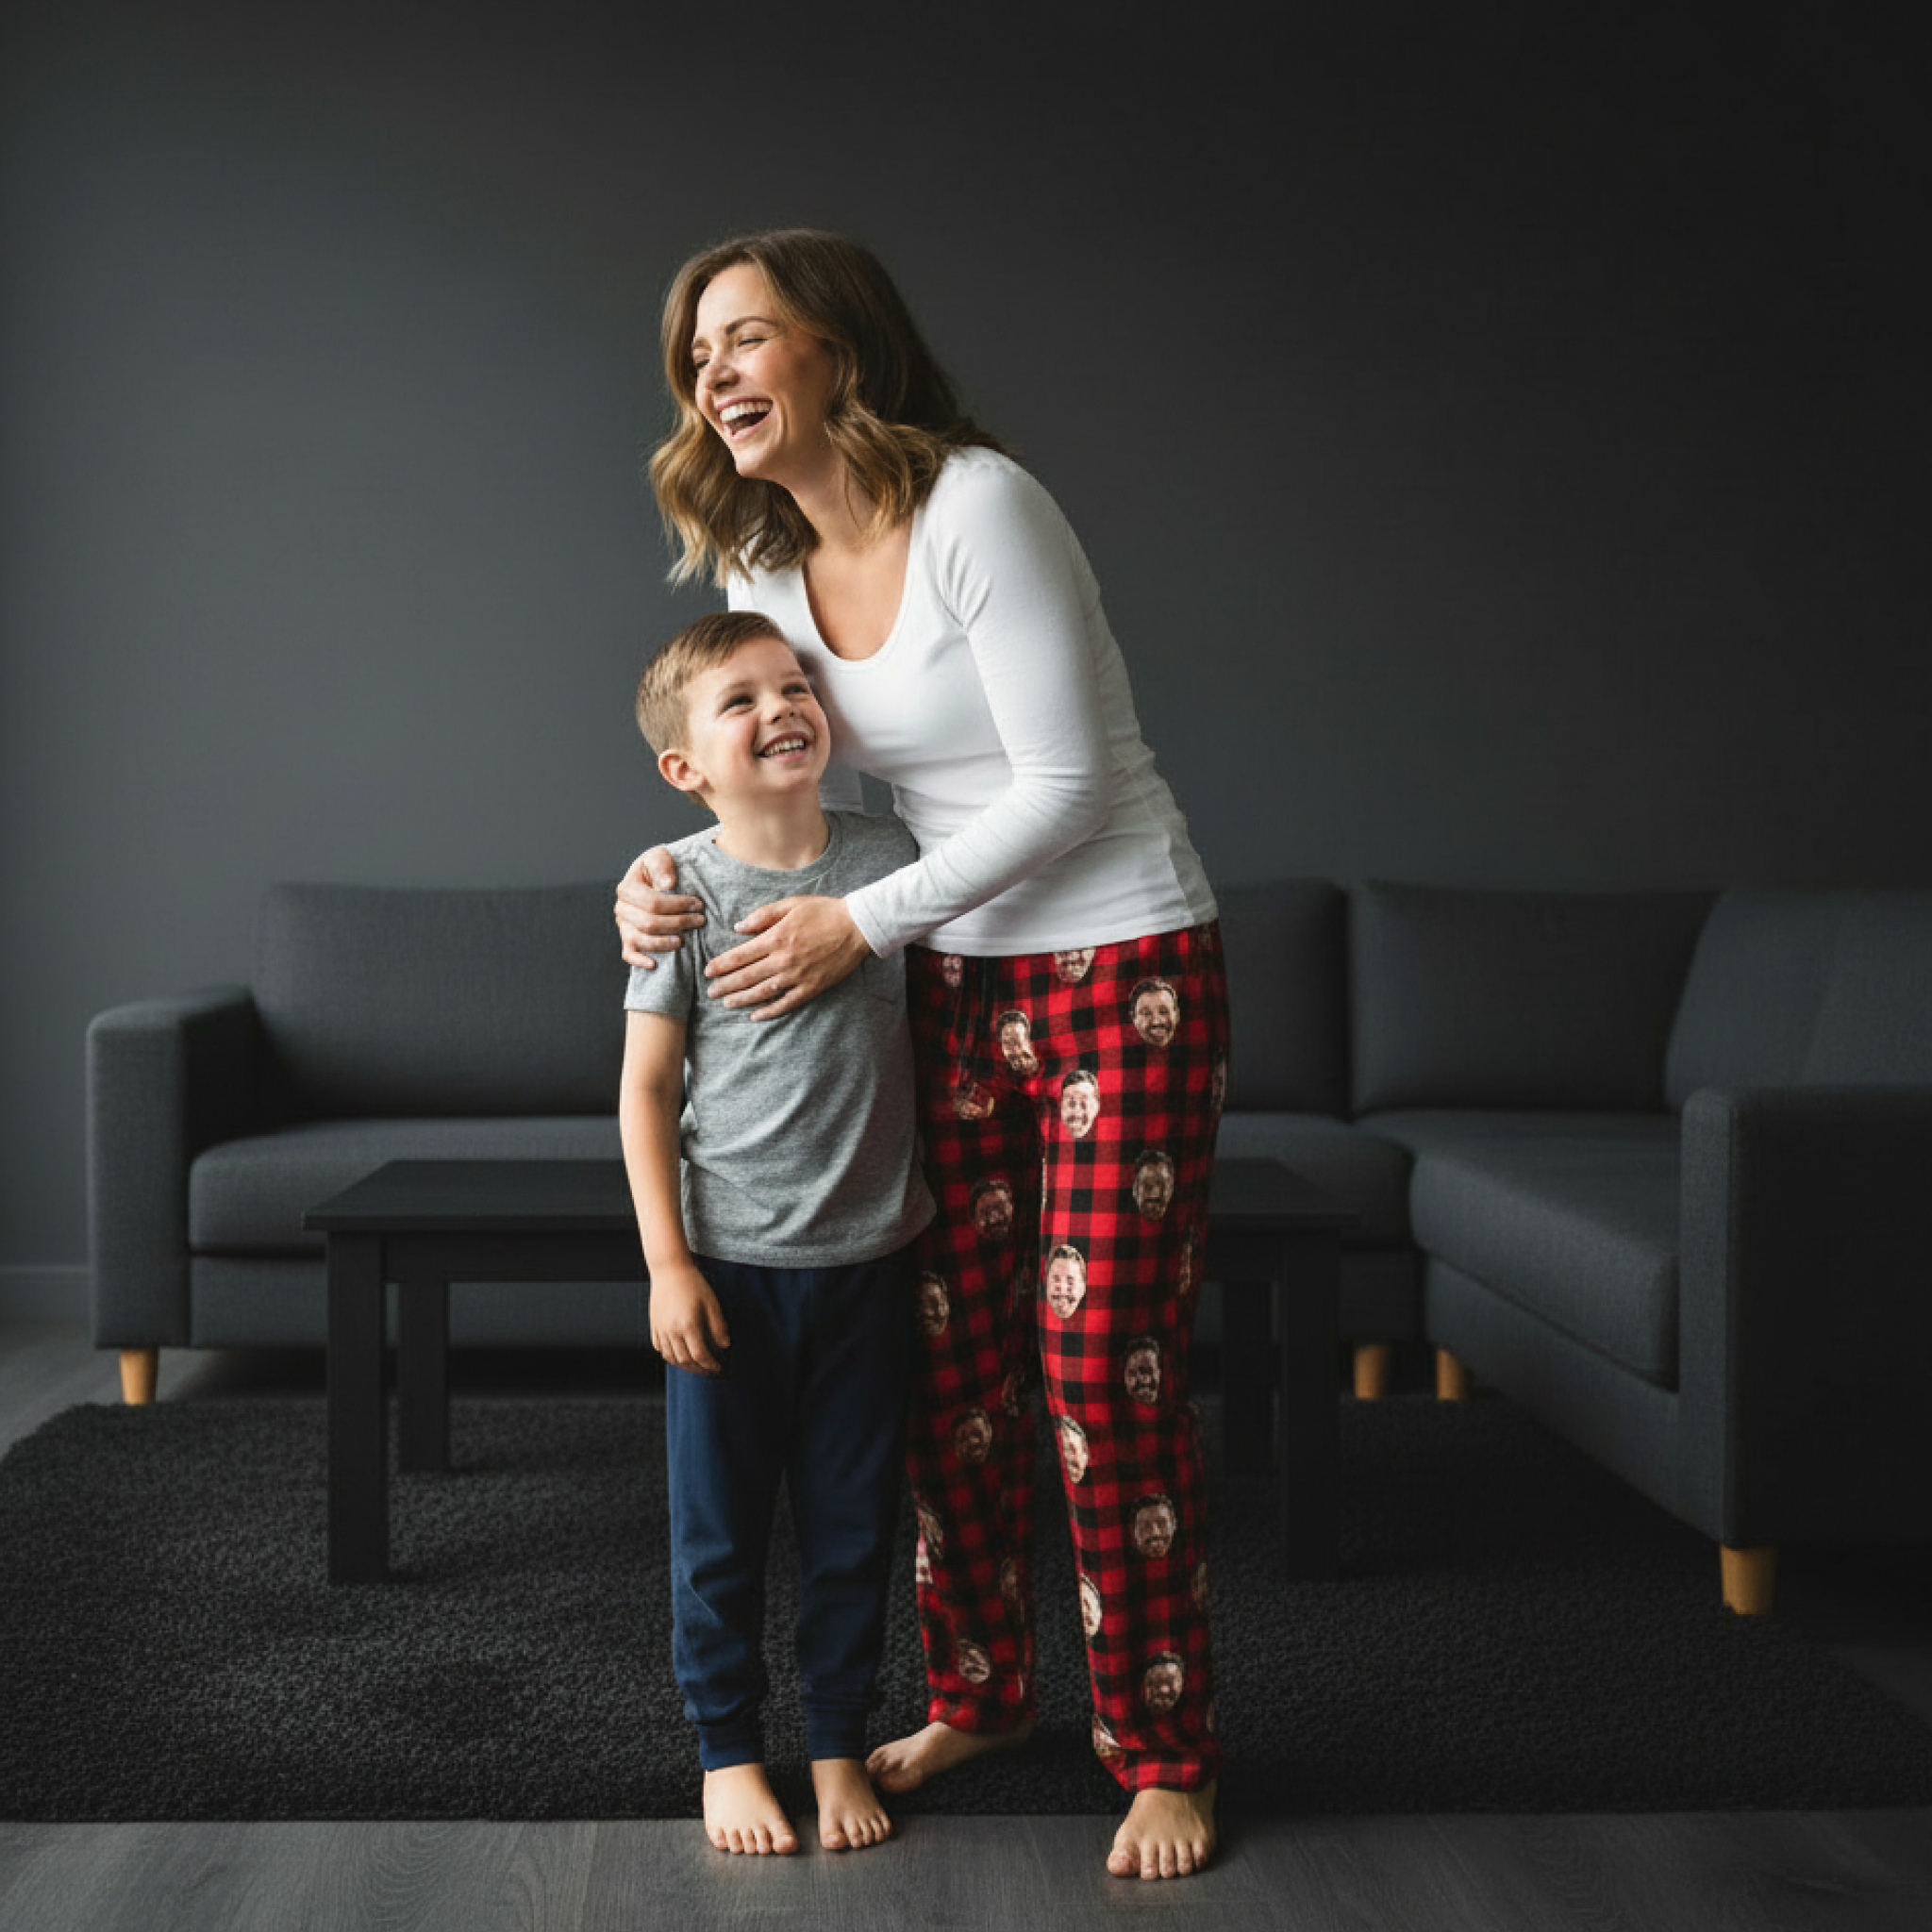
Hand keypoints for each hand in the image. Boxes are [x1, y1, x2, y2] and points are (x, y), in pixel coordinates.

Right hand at [616, 847, 705, 968]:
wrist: (652, 878)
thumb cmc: (657, 869)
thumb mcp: (659, 857)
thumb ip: (662, 866)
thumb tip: (667, 884)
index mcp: (627, 888)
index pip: (652, 902)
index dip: (677, 905)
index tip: (698, 905)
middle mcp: (622, 908)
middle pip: (648, 923)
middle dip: (677, 923)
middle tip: (699, 921)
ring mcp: (623, 925)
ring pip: (640, 940)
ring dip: (663, 943)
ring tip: (683, 941)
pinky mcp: (627, 939)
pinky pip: (628, 954)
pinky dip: (640, 961)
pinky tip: (654, 964)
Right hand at [649, 1261, 730, 1374]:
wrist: (669, 1270)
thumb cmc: (692, 1283)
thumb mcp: (711, 1303)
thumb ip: (718, 1326)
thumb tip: (725, 1345)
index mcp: (688, 1325)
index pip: (700, 1355)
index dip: (710, 1365)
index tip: (718, 1367)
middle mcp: (672, 1331)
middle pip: (684, 1360)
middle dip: (698, 1370)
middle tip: (708, 1370)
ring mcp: (661, 1329)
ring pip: (670, 1357)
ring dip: (683, 1365)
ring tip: (694, 1365)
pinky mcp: (654, 1325)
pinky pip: (659, 1347)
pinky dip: (668, 1355)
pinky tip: (677, 1354)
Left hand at [705, 895, 870, 1018]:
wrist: (857, 927)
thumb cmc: (824, 911)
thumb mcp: (791, 904)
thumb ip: (763, 915)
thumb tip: (739, 927)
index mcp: (776, 938)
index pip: (740, 956)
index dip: (721, 965)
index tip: (708, 970)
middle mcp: (783, 960)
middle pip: (746, 977)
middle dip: (725, 985)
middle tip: (711, 992)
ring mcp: (798, 976)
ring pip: (762, 992)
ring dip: (742, 999)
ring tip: (727, 1003)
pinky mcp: (812, 987)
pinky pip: (786, 1003)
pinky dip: (769, 1011)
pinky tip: (755, 1015)